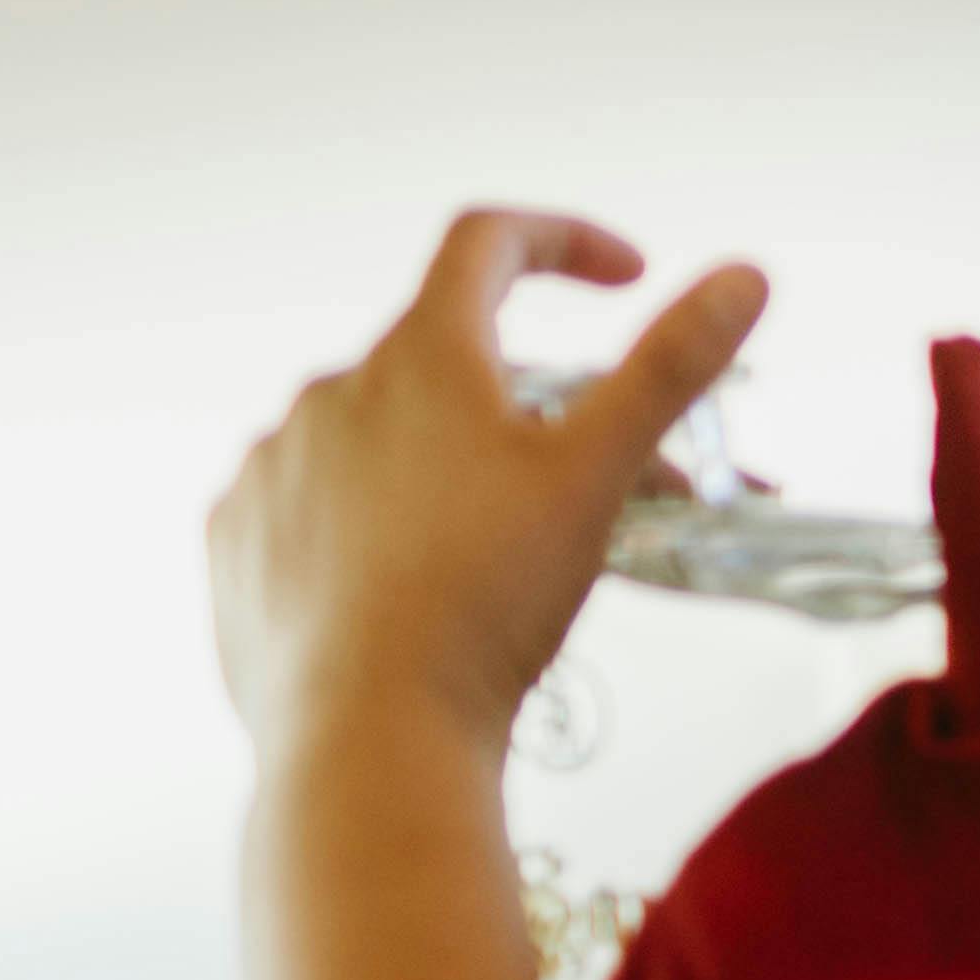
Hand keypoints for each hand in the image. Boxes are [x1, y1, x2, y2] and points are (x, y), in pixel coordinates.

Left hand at [208, 210, 766, 768]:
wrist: (367, 737)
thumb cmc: (484, 601)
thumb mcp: (600, 474)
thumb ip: (671, 366)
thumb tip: (742, 276)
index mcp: (419, 358)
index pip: (488, 244)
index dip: (565, 242)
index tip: (622, 280)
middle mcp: (328, 395)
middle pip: (444, 360)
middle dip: (525, 401)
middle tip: (589, 476)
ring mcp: (270, 469)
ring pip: (376, 437)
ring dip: (443, 463)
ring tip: (499, 548)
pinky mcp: (237, 544)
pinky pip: (313, 504)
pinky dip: (370, 522)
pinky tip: (413, 585)